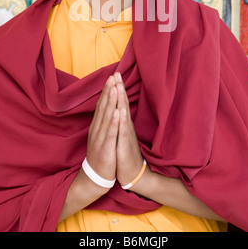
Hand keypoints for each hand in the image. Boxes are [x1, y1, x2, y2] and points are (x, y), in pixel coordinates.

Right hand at [86, 75, 118, 182]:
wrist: (96, 178)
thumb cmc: (102, 155)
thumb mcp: (102, 136)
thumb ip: (104, 122)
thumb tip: (107, 108)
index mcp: (98, 126)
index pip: (102, 104)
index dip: (107, 90)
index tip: (112, 76)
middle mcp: (97, 129)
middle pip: (103, 107)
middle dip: (108, 91)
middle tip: (113, 76)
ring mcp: (100, 138)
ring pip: (106, 117)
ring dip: (110, 101)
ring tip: (114, 88)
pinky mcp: (105, 148)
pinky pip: (110, 133)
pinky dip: (113, 122)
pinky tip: (117, 112)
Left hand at [114, 72, 143, 187]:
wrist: (132, 175)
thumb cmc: (126, 154)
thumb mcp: (123, 135)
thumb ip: (122, 122)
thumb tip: (120, 109)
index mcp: (124, 124)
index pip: (120, 103)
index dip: (117, 89)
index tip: (115, 75)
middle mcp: (126, 127)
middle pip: (122, 105)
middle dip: (119, 89)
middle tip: (117, 74)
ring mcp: (126, 136)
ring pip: (123, 115)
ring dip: (121, 100)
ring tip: (118, 86)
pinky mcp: (125, 146)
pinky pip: (123, 132)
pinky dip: (121, 121)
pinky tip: (120, 111)